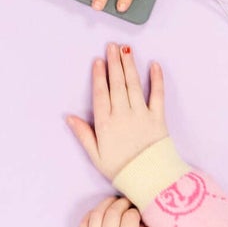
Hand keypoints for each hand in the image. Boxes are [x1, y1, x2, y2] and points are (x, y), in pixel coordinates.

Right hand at [66, 43, 169, 179]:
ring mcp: (142, 115)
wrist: (150, 180)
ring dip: (130, 66)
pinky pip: (158, 95)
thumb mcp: (96, 155)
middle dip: (114, 63)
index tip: (98, 60)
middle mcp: (123, 115)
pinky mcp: (159, 118)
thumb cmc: (121, 170)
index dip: (99, 76)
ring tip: (126, 50)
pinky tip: (154, 65)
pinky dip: (157, 79)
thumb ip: (83, 134)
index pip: (101, 94)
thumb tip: (69, 117)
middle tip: (112, 46)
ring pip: (134, 85)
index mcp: (106, 124)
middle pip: (117, 84)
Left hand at [78, 197, 157, 226]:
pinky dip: (91, 214)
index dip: (136, 212)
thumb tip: (141, 225)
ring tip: (114, 203)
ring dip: (106, 205)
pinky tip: (99, 213)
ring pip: (96, 215)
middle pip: (112, 213)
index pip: (129, 218)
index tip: (138, 214)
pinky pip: (83, 225)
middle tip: (128, 203)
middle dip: (122, 204)